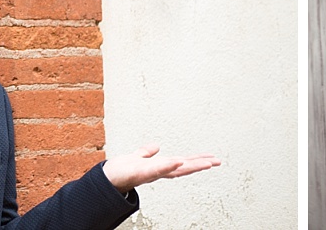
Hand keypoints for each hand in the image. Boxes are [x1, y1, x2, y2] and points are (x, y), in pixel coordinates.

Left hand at [101, 144, 220, 193]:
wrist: (107, 179)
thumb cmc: (121, 170)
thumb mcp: (137, 157)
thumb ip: (146, 152)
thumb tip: (155, 146)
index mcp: (160, 167)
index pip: (182, 163)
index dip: (197, 161)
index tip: (212, 158)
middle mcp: (159, 171)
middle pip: (184, 167)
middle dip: (201, 164)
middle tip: (218, 162)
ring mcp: (152, 173)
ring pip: (175, 169)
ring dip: (190, 166)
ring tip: (207, 163)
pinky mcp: (141, 173)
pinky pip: (156, 169)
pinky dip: (167, 166)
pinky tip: (178, 161)